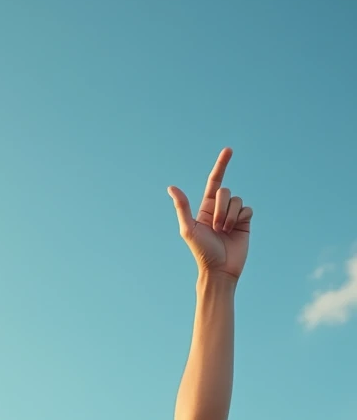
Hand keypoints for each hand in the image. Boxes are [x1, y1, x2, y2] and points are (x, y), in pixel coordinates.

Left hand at [167, 147, 252, 279]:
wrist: (219, 269)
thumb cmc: (201, 251)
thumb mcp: (188, 229)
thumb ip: (182, 207)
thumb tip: (171, 187)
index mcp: (205, 208)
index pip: (214, 181)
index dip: (221, 165)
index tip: (229, 150)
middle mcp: (220, 208)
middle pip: (224, 192)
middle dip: (221, 208)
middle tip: (216, 227)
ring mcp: (233, 215)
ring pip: (237, 200)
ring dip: (229, 216)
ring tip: (224, 232)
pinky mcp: (245, 222)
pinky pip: (247, 209)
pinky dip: (240, 218)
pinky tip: (235, 230)